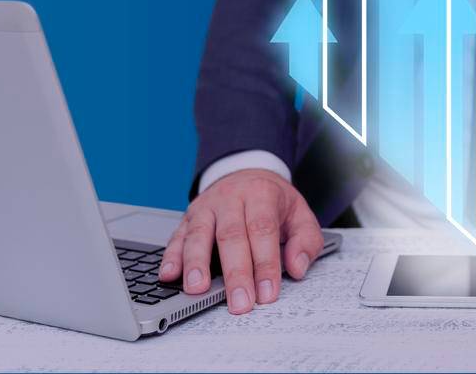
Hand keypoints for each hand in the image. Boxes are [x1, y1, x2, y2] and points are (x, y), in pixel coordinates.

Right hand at [159, 168, 323, 314]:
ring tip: (197, 289)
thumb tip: (298, 267)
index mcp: (262, 195)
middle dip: (236, 274)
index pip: (263, 231)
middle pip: (231, 236)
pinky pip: (177, 237)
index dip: (265, 264)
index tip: (267, 293)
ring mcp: (206, 208)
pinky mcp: (187, 217)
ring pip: (199, 235)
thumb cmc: (273, 201)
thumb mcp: (300, 213)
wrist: (247, 173)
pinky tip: (169, 275)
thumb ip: (306, 241)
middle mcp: (231, 199)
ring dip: (196, 264)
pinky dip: (171, 257)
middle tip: (239, 302)